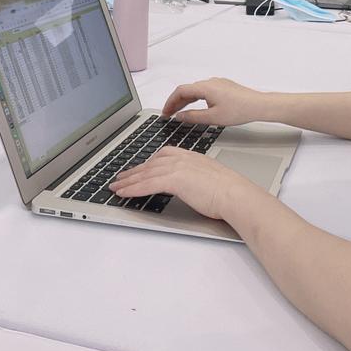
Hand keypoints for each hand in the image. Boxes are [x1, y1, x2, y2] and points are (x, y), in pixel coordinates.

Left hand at [109, 146, 253, 219]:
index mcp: (190, 156)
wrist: (235, 194)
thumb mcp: (208, 178)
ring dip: (128, 181)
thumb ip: (194, 178)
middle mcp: (182, 158)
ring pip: (145, 173)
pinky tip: (123, 193)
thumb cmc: (228, 191)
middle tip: (119, 178)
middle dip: (133, 171)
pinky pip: (147, 183)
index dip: (146, 164)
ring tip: (115, 187)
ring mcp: (177, 167)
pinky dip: (132, 188)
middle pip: (150, 163)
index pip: (162, 156)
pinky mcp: (174, 179)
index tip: (137, 169)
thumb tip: (189, 186)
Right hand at [162, 77, 265, 125]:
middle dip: (176, 102)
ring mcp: (218, 83)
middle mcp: (211, 82)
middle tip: (169, 114)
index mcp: (205, 87)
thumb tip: (180, 116)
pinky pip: (205, 90)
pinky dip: (196, 98)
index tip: (165, 112)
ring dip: (186, 100)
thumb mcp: (213, 117)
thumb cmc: (240, 110)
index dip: (170, 101)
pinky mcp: (224, 87)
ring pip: (196, 90)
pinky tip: (196, 107)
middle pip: (187, 89)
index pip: (180, 91)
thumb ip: (193, 117)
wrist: (259, 105)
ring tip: (180, 112)